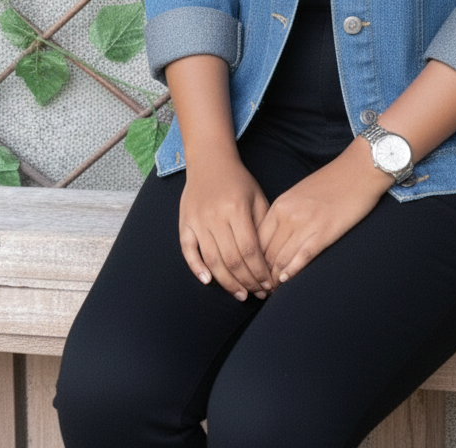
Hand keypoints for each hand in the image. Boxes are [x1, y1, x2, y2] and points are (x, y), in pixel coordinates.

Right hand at [179, 152, 273, 301]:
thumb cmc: (238, 181)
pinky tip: (208, 281)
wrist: (209, 161)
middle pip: (231, 259)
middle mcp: (215, 216)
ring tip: (240, 294)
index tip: (269, 284)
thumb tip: (270, 259)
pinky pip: (188, 250)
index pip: (249, 249)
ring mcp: (197, 220)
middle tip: (258, 293)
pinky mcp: (184, 222)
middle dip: (247, 281)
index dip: (259, 271)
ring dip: (226, 282)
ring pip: (212, 259)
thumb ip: (263, 225)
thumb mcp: (257, 197)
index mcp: (236, 208)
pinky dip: (196, 267)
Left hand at [257, 137, 387, 285]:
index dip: (253, 260)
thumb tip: (273, 237)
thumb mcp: (298, 194)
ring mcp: (306, 224)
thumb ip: (284, 213)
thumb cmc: (331, 182)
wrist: (359, 169)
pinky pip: (302, 257)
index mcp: (280, 205)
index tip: (254, 273)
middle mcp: (288, 215)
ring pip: (281, 259)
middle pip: (266, 252)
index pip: (256, 239)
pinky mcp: (324, 232)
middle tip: (261, 288)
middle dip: (262, 273)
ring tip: (273, 290)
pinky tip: (287, 281)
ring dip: (275, 278)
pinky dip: (292, 272)